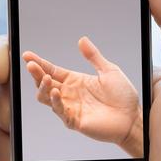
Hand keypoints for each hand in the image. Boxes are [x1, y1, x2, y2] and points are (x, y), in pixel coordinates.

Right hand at [23, 37, 142, 156]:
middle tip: (31, 65)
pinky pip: (59, 111)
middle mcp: (69, 93)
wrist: (133, 117)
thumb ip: (93, 56)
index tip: (27, 55)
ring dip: (43, 87)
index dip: (39, 63)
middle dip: (36, 73)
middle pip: (45, 82)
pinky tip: (56, 92)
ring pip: (46, 97)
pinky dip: (55, 101)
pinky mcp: (74, 120)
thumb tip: (82, 40)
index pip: (52, 70)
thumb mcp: (109, 71)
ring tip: (46, 78)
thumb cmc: (123, 97)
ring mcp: (70, 107)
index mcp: (75, 81)